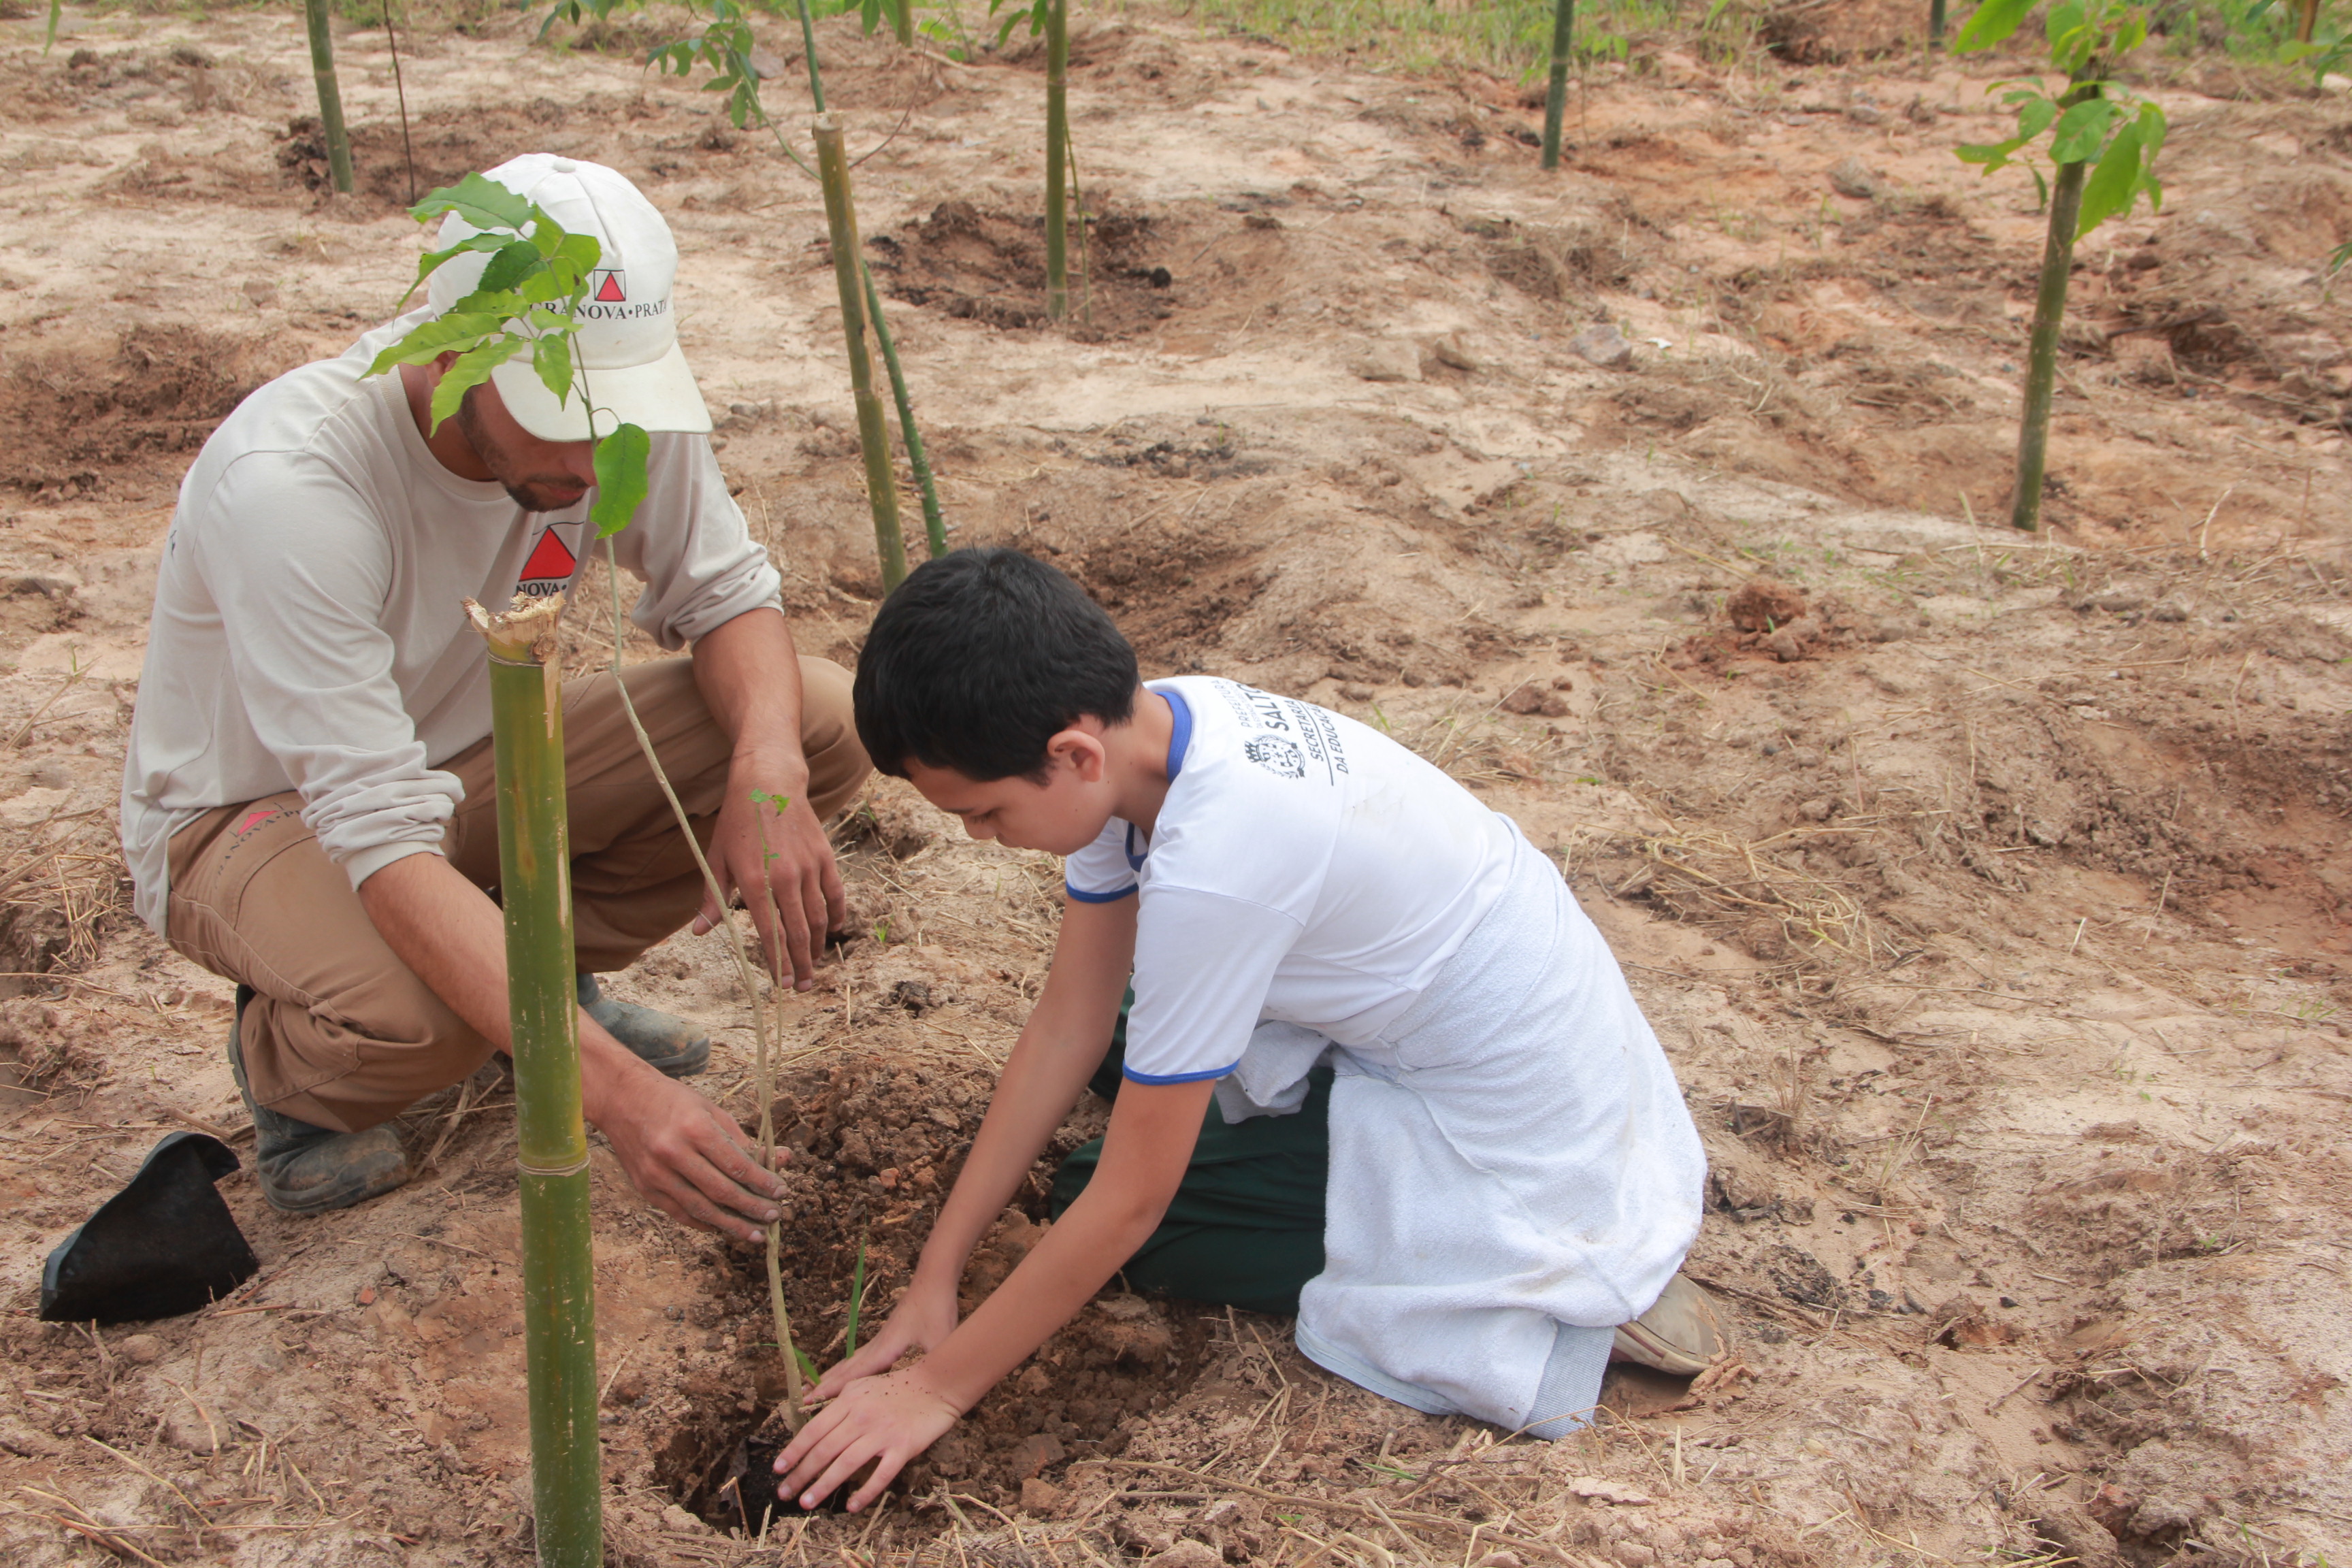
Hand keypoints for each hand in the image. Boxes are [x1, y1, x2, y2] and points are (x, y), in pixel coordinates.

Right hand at [582, 1039, 783, 1242]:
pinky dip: (706, 1223)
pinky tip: (725, 1227)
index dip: (763, 1183)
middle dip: (752, 1208)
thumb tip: (782, 1159)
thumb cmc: (674, 1102)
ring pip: (701, 1209)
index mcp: (695, 1128)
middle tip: (774, 1216)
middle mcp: (673, 1153)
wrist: (622, 1100)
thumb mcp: (712, 1111)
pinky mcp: (645, 1189)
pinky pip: (681, 1214)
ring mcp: (656, 1174)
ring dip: (732, 1225)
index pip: (737, 1165)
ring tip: (756, 1234)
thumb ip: (744, 1140)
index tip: (781, 1192)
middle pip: (721, 1191)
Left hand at [697, 755, 846, 990]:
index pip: (771, 933)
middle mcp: (784, 878)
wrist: (767, 783)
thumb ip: (712, 899)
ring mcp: (808, 868)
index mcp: (755, 882)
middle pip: (799, 932)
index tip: (781, 983)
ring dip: (818, 946)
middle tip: (801, 986)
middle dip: (801, 964)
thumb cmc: (737, 822)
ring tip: (814, 965)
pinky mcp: (824, 857)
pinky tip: (832, 930)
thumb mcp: (716, 859)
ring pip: (818, 917)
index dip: (778, 962)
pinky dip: (835, 915)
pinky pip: (834, 894)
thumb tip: (699, 931)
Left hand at [776, 1366, 959, 1512]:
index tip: (778, 1468)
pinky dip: (864, 1492)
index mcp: (849, 1401)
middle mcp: (862, 1416)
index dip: (794, 1451)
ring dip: (823, 1486)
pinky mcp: (903, 1448)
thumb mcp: (862, 1385)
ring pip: (845, 1464)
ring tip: (807, 1502)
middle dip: (801, 1474)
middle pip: (824, 1450)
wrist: (937, 1384)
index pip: (814, 1430)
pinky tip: (851, 1506)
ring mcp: (883, 1433)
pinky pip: (880, 1475)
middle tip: (785, 1493)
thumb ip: (838, 1401)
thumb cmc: (898, 1387)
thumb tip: (812, 1417)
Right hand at [811, 1277, 959, 1401]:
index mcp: (885, 1349)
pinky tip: (846, 1372)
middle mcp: (877, 1345)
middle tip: (802, 1399)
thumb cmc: (936, 1310)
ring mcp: (879, 1340)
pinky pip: (859, 1357)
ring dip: (832, 1376)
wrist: (932, 1281)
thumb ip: (934, 1366)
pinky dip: (846, 1369)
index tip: (811, 1399)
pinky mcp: (885, 1337)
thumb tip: (935, 1391)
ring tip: (813, 1387)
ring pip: (850, 1362)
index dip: (832, 1388)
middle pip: (844, 1369)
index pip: (853, 1374)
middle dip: (823, 1385)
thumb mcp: (940, 1341)